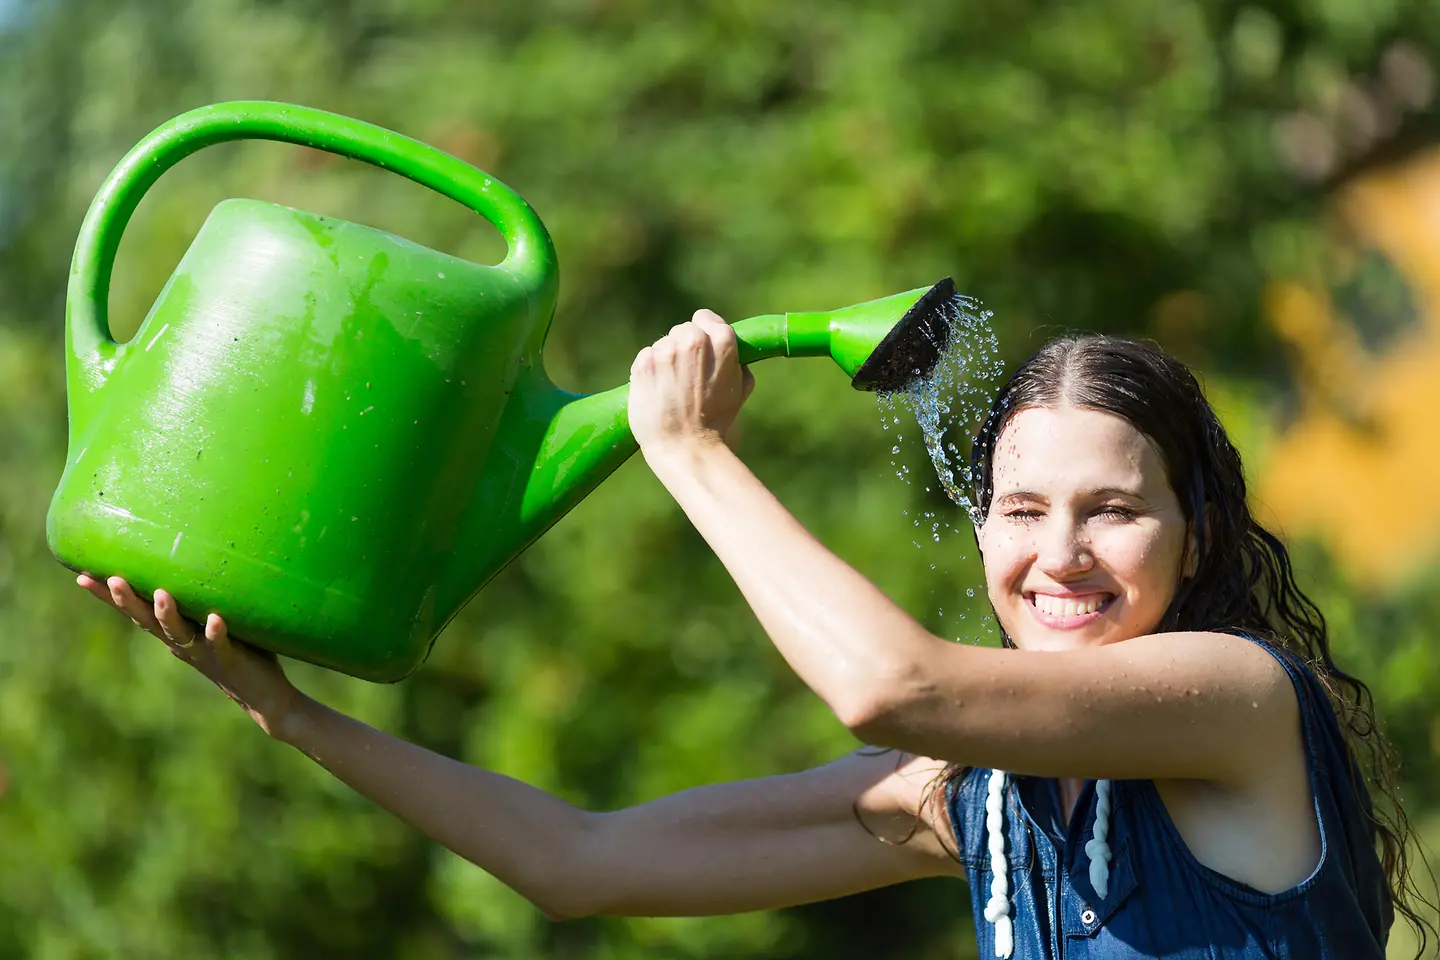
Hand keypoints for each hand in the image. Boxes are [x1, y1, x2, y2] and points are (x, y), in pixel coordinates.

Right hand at [77, 574, 304, 739]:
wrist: (264, 696)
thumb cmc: (241, 653)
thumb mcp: (214, 623)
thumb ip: (202, 601)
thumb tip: (196, 561)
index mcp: (175, 634)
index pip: (136, 612)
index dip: (108, 598)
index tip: (82, 576)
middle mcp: (183, 643)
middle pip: (147, 621)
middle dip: (128, 601)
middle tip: (111, 579)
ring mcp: (204, 653)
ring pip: (179, 632)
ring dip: (168, 614)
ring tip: (162, 594)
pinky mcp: (230, 660)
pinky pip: (221, 644)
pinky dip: (216, 632)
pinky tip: (216, 619)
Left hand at [628, 309, 755, 456]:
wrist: (684, 446)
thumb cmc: (715, 423)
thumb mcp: (739, 391)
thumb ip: (738, 365)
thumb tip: (736, 356)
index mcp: (722, 340)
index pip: (705, 317)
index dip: (703, 332)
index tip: (701, 350)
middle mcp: (693, 339)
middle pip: (682, 330)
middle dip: (683, 348)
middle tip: (687, 376)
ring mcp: (666, 350)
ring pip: (663, 344)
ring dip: (666, 360)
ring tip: (672, 388)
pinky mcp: (643, 363)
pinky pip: (646, 356)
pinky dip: (649, 371)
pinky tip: (657, 390)